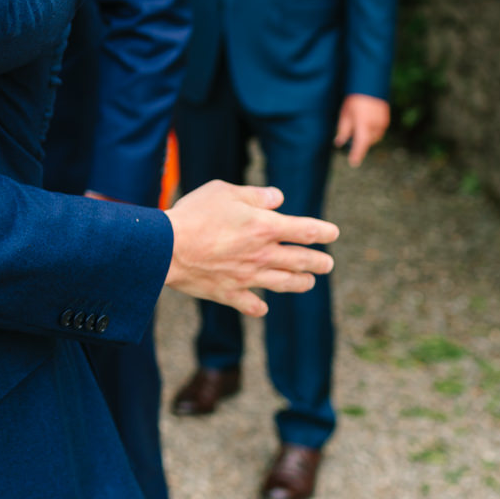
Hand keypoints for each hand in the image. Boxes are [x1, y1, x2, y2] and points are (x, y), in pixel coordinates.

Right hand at [163, 180, 338, 316]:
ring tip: (309, 283)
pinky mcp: (229, 293)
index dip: (324, 232)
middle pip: (302, 261)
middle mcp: (262, 254)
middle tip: (328, 264)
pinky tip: (263, 306)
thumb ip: (255, 195)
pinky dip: (259, 307)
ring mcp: (247, 277)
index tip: (332, 233)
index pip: (306, 231)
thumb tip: (278, 198)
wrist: (166, 248)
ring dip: (301, 283)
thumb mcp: (224, 191)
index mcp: (264, 227)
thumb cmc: (194, 213)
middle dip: (319, 263)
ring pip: (284, 284)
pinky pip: (251, 305)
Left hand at [335, 93, 389, 166]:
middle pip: (367, 141)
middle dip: (359, 141)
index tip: (353, 163)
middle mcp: (375, 125)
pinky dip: (371, 131)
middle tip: (350, 134)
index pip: (361, 144)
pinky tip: (365, 122)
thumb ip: (343, 130)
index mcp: (363, 123)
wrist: (370, 86)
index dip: (357, 154)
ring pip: (374, 138)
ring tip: (358, 124)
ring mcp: (383, 123)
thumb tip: (339, 143)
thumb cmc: (354, 100)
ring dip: (366, 137)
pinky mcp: (386, 120)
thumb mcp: (345, 114)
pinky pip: (378, 131)